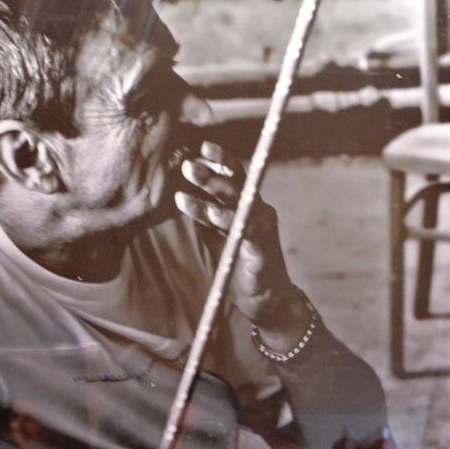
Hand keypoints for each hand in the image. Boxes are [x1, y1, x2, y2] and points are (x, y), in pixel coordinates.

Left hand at [174, 141, 298, 330]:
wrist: (268, 301)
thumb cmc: (242, 263)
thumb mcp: (218, 235)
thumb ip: (206, 215)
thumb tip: (181, 192)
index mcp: (250, 205)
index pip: (236, 176)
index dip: (221, 161)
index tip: (201, 147)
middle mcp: (259, 211)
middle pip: (235, 185)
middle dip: (209, 174)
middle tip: (186, 165)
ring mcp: (262, 229)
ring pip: (237, 204)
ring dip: (213, 194)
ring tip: (188, 188)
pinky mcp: (261, 249)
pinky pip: (245, 230)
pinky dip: (228, 220)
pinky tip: (212, 214)